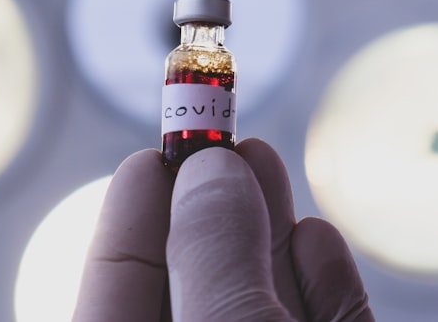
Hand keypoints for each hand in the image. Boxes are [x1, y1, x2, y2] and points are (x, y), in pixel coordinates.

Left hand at [73, 139, 373, 320]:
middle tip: (216, 136)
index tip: (154, 152)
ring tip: (262, 158)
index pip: (116, 286)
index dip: (133, 216)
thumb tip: (209, 171)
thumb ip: (214, 258)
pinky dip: (321, 282)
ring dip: (267, 230)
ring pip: (260, 302)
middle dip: (208, 206)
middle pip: (193, 283)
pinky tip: (316, 238)